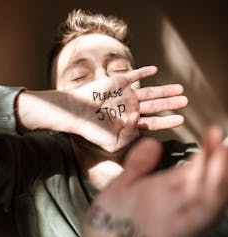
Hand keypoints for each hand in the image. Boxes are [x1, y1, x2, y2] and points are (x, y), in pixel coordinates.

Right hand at [17, 66, 185, 151]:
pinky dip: (143, 72)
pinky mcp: (117, 82)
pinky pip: (133, 75)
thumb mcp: (113, 143)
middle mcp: (130, 108)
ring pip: (149, 91)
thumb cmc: (92, 131)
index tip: (181, 120)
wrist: (75, 114)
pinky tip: (155, 70)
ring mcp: (124, 94)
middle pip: (155, 105)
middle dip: (170, 104)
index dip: (167, 121)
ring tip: (180, 89)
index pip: (152, 122)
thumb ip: (130, 136)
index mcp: (130, 122)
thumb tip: (140, 122)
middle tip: (185, 102)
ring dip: (164, 90)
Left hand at [83, 125, 227, 236]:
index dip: (205, 153)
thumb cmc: (110, 227)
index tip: (214, 132)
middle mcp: (170, 214)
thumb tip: (154, 142)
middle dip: (216, 169)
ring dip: (216, 199)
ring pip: (201, 217)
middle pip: (201, 189)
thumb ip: (136, 168)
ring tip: (224, 178)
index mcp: (160, 194)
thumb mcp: (118, 192)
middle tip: (225, 149)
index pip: (190, 171)